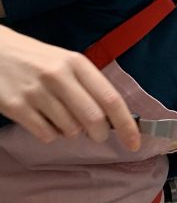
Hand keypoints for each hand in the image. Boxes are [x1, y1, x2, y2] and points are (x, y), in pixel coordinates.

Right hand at [0, 26, 140, 149]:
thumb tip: (114, 120)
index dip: (126, 125)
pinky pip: (47, 135)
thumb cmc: (36, 60)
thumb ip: (88, 86)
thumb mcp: (65, 62)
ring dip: (72, 132)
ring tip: (60, 116)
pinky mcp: (16, 106)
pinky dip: (50, 134)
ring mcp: (36, 92)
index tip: (135, 143)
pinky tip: (42, 118)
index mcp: (76, 63)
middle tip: (96, 134)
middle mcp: (58, 76)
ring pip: (70, 130)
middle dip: (99, 134)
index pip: (110, 99)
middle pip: (93, 119)